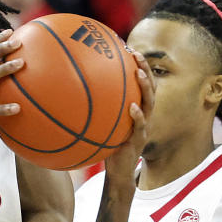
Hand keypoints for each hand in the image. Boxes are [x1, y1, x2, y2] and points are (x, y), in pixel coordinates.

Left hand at [103, 50, 154, 193]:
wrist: (118, 173)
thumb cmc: (107, 147)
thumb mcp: (103, 126)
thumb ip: (97, 112)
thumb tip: (72, 95)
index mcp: (137, 110)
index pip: (141, 85)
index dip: (139, 67)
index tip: (129, 49)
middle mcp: (144, 116)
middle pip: (150, 88)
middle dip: (145, 69)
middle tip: (136, 54)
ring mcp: (144, 128)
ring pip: (150, 104)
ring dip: (146, 87)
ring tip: (139, 73)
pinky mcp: (139, 141)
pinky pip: (140, 126)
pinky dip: (138, 117)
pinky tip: (132, 108)